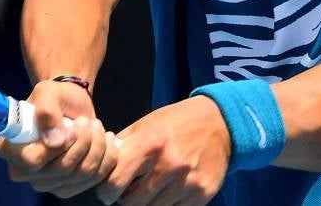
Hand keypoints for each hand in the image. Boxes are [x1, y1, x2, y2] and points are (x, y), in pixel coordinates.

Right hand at [0, 79, 117, 198]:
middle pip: (62, 170)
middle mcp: (24, 171)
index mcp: (10, 148)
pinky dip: (107, 157)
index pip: (33, 161)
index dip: (58, 146)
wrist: (70, 105)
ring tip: (95, 126)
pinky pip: (95, 179)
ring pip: (82, 174)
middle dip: (84, 141)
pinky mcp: (68, 187)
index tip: (73, 127)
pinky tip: (104, 140)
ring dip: (97, 146)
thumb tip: (55, 142)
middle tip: (86, 122)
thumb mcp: (48, 92)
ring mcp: (47, 182)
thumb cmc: (55, 96)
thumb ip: (47, 111)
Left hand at [96, 96, 229, 205]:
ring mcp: (188, 181)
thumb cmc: (176, 122)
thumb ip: (123, 144)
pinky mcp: (202, 193)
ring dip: (145, 203)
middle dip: (124, 200)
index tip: (107, 191)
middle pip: (132, 202)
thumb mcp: (147, 124)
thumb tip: (101, 163)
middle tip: (126, 193)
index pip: (116, 181)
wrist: (219, 123)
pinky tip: (166, 191)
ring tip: (146, 190)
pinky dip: (166, 204)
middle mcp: (170, 164)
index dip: (106, 190)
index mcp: (150, 143)